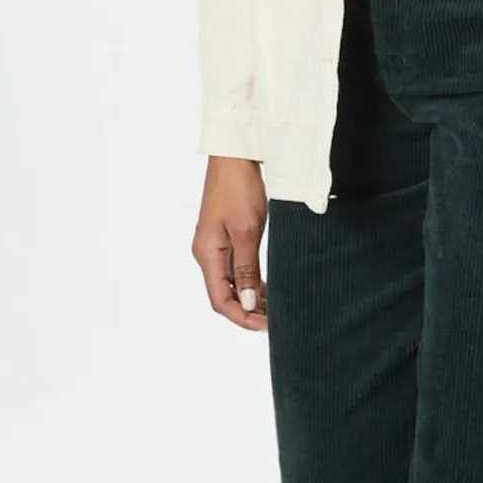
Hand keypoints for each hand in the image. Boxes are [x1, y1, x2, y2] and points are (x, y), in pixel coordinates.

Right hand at [194, 154, 268, 330]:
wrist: (235, 156)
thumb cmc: (239, 189)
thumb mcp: (247, 232)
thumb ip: (247, 270)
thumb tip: (248, 304)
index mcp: (207, 255)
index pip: (220, 301)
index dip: (242, 318)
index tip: (267, 326)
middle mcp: (206, 254)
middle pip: (224, 296)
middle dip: (248, 312)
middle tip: (276, 320)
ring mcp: (214, 246)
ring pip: (231, 284)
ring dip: (251, 298)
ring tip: (275, 307)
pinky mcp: (224, 238)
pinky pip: (235, 269)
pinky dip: (250, 282)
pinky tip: (268, 288)